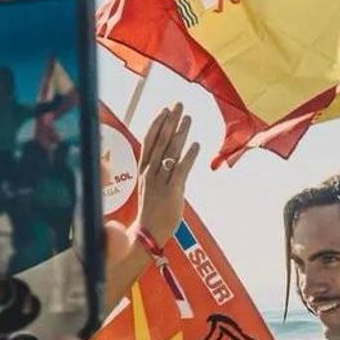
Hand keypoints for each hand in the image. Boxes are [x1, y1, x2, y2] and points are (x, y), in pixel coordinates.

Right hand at [135, 103, 198, 244]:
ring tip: (188, 118)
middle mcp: (150, 173)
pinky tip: (196, 144)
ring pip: (170, 152)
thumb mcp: (151, 186)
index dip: (157, 125)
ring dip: (180, 133)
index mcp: (143, 171)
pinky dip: (188, 157)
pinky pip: (180, 171)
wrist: (147, 234)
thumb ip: (159, 170)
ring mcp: (160, 182)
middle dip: (170, 122)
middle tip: (179, 105)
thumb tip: (171, 156)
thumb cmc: (151, 210)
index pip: (149, 142)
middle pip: (160, 142)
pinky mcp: (172, 192)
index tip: (165, 110)